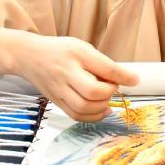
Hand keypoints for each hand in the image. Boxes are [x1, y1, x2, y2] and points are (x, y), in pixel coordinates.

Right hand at [12, 33, 138, 121]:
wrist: (28, 56)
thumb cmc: (59, 50)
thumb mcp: (81, 47)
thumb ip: (100, 62)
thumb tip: (122, 79)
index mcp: (76, 54)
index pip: (104, 67)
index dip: (123, 76)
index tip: (135, 80)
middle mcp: (66, 73)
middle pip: (92, 91)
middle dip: (109, 93)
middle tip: (113, 87)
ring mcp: (59, 89)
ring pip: (83, 107)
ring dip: (102, 106)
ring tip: (106, 98)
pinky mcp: (56, 101)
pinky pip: (76, 116)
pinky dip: (92, 117)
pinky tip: (101, 110)